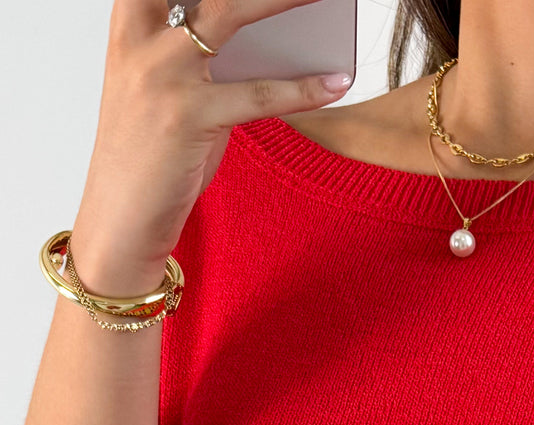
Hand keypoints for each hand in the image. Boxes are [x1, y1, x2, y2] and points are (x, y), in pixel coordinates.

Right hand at [72, 0, 353, 291]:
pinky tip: (337, 80)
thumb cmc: (153, 149)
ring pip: (233, 12)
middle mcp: (141, 35)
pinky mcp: (186, 116)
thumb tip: (277, 25)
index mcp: (132, 18)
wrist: (120, 217)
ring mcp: (161, 72)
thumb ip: (212, 50)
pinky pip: (258, 94)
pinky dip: (303, 88)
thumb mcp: (173, 86)